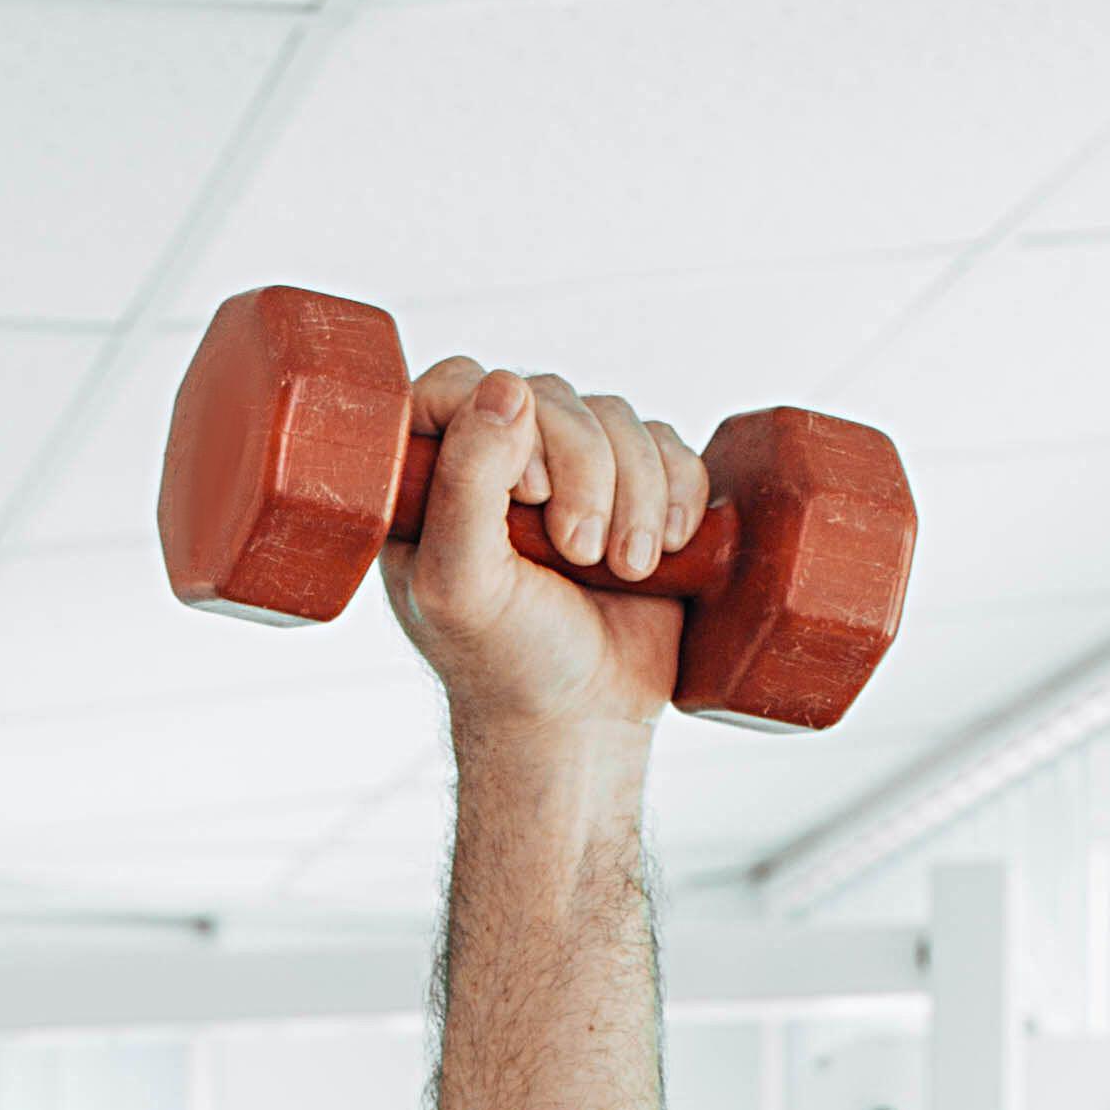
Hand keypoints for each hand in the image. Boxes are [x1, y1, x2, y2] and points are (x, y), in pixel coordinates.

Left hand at [385, 365, 710, 735]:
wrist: (582, 724)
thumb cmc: (506, 664)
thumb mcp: (462, 584)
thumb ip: (465, 484)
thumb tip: (506, 387)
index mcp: (432, 481)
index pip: (459, 385)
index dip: (502, 419)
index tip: (525, 495)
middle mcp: (499, 464)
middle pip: (550, 394)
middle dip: (584, 472)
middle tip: (579, 552)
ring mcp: (570, 473)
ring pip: (616, 416)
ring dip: (636, 492)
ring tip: (624, 568)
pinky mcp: (634, 489)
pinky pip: (668, 444)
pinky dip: (677, 492)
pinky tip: (663, 550)